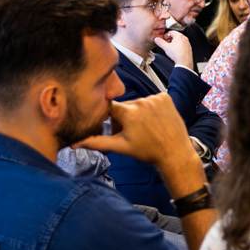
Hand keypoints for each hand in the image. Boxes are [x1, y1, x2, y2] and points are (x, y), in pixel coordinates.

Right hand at [80, 93, 199, 184]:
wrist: (175, 153)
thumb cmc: (148, 152)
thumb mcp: (120, 147)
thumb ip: (96, 142)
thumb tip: (74, 144)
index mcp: (128, 112)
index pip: (109, 108)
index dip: (110, 118)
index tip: (115, 126)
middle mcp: (141, 101)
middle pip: (124, 106)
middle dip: (124, 118)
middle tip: (131, 133)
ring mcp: (155, 98)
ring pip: (137, 103)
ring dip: (137, 113)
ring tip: (144, 129)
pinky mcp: (166, 97)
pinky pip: (151, 99)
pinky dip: (151, 108)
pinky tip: (155, 120)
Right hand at [157, 30, 194, 71]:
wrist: (184, 62)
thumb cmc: (177, 54)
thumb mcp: (165, 47)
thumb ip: (160, 42)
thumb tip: (157, 39)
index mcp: (179, 36)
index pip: (171, 32)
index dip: (165, 35)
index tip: (163, 39)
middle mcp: (185, 39)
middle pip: (176, 36)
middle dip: (170, 39)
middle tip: (166, 43)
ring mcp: (188, 44)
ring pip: (179, 41)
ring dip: (174, 43)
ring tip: (170, 48)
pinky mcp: (189, 49)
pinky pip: (183, 45)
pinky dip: (178, 47)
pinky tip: (175, 52)